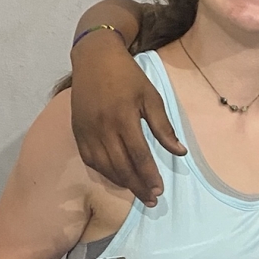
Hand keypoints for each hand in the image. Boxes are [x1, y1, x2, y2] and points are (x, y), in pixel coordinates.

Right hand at [70, 37, 184, 205]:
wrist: (94, 59)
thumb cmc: (128, 76)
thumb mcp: (151, 97)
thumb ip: (164, 127)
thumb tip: (180, 152)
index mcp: (123, 118)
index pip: (138, 155)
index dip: (149, 176)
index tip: (159, 190)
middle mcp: (102, 127)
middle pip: (121, 166)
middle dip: (137, 186)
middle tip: (151, 199)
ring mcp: (87, 130)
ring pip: (104, 166)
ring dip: (121, 183)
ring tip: (137, 192)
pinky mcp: (77, 131)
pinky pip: (90, 159)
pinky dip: (104, 172)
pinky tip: (117, 178)